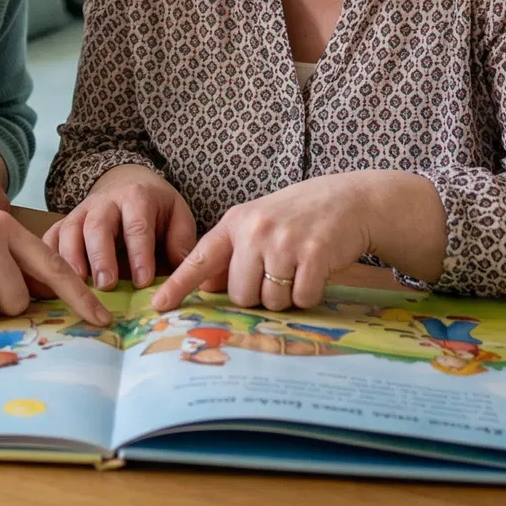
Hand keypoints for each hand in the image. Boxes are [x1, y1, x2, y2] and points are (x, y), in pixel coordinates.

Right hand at [45, 164, 197, 289]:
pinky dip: (47, 256)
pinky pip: (51, 235)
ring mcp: (81, 210)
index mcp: (137, 197)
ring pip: (70, 229)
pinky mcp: (65, 221)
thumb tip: (182, 273)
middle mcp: (105, 201)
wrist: (127, 181)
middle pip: (98, 225)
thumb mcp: (177, 214)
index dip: (139, 253)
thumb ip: (181, 241)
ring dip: (71, 258)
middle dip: (101, 255)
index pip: (137, 225)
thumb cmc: (155, 206)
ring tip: (77, 285)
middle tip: (106, 284)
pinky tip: (48, 280)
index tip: (142, 281)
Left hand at [151, 170, 446, 312]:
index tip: (157, 305)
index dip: (178, 285)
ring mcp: (284, 242)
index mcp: (235, 222)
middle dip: (257, 294)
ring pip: (270, 301)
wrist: (347, 200)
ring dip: (285, 296)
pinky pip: (302, 299)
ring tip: (296, 268)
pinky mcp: (313, 254)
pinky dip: (310, 294)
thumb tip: (204, 287)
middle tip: (276, 272)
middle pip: (240, 294)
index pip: (200, 258)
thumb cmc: (297, 217)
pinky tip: (315, 270)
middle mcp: (255, 230)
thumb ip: (231, 253)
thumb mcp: (257, 225)